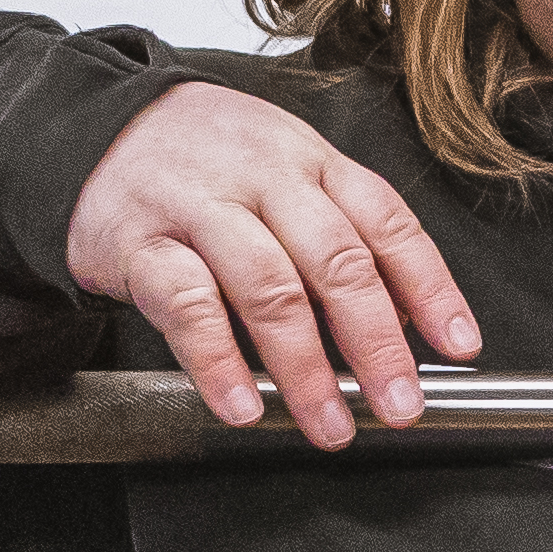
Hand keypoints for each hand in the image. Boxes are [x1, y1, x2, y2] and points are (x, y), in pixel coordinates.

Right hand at [62, 81, 481, 447]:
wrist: (94, 128)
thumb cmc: (205, 162)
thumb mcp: (284, 174)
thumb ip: (340, 234)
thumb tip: (404, 317)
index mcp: (310, 161)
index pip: (386, 223)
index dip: (431, 288)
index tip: (458, 346)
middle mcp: (262, 177)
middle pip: (335, 260)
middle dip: (376, 342)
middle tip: (400, 403)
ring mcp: (198, 206)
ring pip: (267, 287)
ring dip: (305, 367)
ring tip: (329, 423)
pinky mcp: (139, 243)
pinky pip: (186, 307)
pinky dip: (219, 363)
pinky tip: (243, 404)